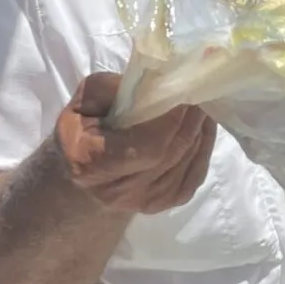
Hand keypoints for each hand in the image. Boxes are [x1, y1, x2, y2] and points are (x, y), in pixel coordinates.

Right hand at [50, 72, 217, 213]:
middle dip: (191, 121)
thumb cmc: (82, 129)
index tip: (185, 92)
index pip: (148, 146)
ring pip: (187, 163)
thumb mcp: (85, 101)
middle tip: (202, 93)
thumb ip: (113, 88)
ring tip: (204, 106)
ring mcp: (144, 202)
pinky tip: (204, 128)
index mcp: (92, 163)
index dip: (172, 119)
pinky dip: (204, 148)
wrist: (81, 172)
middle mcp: (118, 192)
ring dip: (200, 132)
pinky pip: (195, 175)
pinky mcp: (164, 204)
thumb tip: (154, 78)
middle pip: (171, 154)